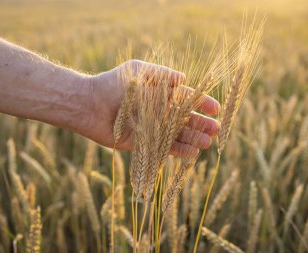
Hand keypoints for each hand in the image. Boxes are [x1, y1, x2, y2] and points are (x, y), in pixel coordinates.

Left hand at [75, 60, 219, 156]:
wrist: (91, 104)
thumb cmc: (114, 84)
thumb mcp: (140, 72)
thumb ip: (162, 75)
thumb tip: (184, 79)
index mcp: (159, 93)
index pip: (186, 99)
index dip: (201, 103)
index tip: (215, 109)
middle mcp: (158, 111)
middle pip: (185, 118)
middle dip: (201, 123)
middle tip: (216, 129)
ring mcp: (152, 128)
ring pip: (178, 134)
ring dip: (193, 138)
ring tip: (208, 142)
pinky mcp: (144, 143)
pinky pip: (165, 148)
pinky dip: (179, 151)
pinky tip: (193, 153)